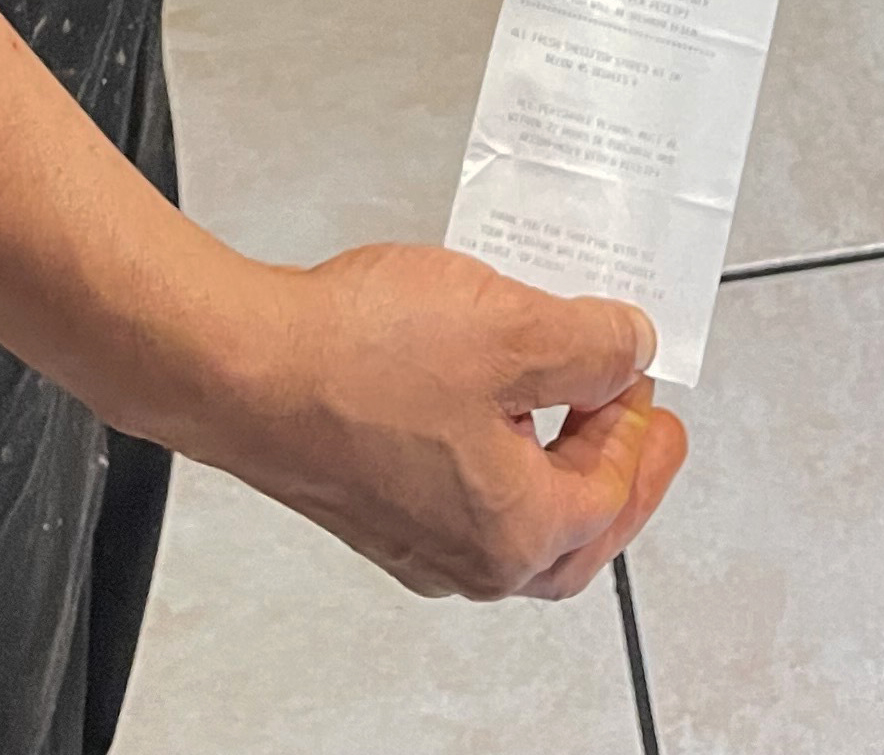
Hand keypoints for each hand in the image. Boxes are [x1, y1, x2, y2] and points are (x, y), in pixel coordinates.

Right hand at [194, 242, 688, 601]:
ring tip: (560, 392)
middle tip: (640, 426)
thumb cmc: (358, 362)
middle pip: (571, 531)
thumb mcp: (513, 328)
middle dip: (613, 473)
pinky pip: (456, 487)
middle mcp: (466, 556)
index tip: (641, 366)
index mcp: (517, 533)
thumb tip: (629, 352)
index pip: (613, 487)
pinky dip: (490, 449)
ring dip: (548, 460)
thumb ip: (591, 346)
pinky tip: (477, 393)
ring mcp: (411, 534)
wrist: (242, 368)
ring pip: (510, 513)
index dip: (638, 417)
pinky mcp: (369, 500)